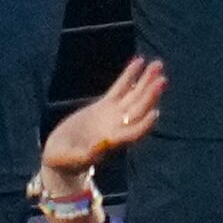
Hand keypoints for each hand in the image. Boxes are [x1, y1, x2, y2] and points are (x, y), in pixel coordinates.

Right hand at [40, 56, 163, 184]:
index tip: (154, 112)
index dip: (144, 124)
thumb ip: (85, 155)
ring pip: (134, 96)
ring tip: (157, 64)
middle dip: (150, 95)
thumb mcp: (70, 159)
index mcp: (112, 143)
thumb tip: (99, 147)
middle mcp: (119, 127)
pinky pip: (120, 88)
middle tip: (161, 80)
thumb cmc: (64, 161)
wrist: (61, 153)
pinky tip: (139, 61)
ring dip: (146, 81)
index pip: (133, 133)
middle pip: (139, 110)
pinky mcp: (106, 105)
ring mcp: (114, 115)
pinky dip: (129, 76)